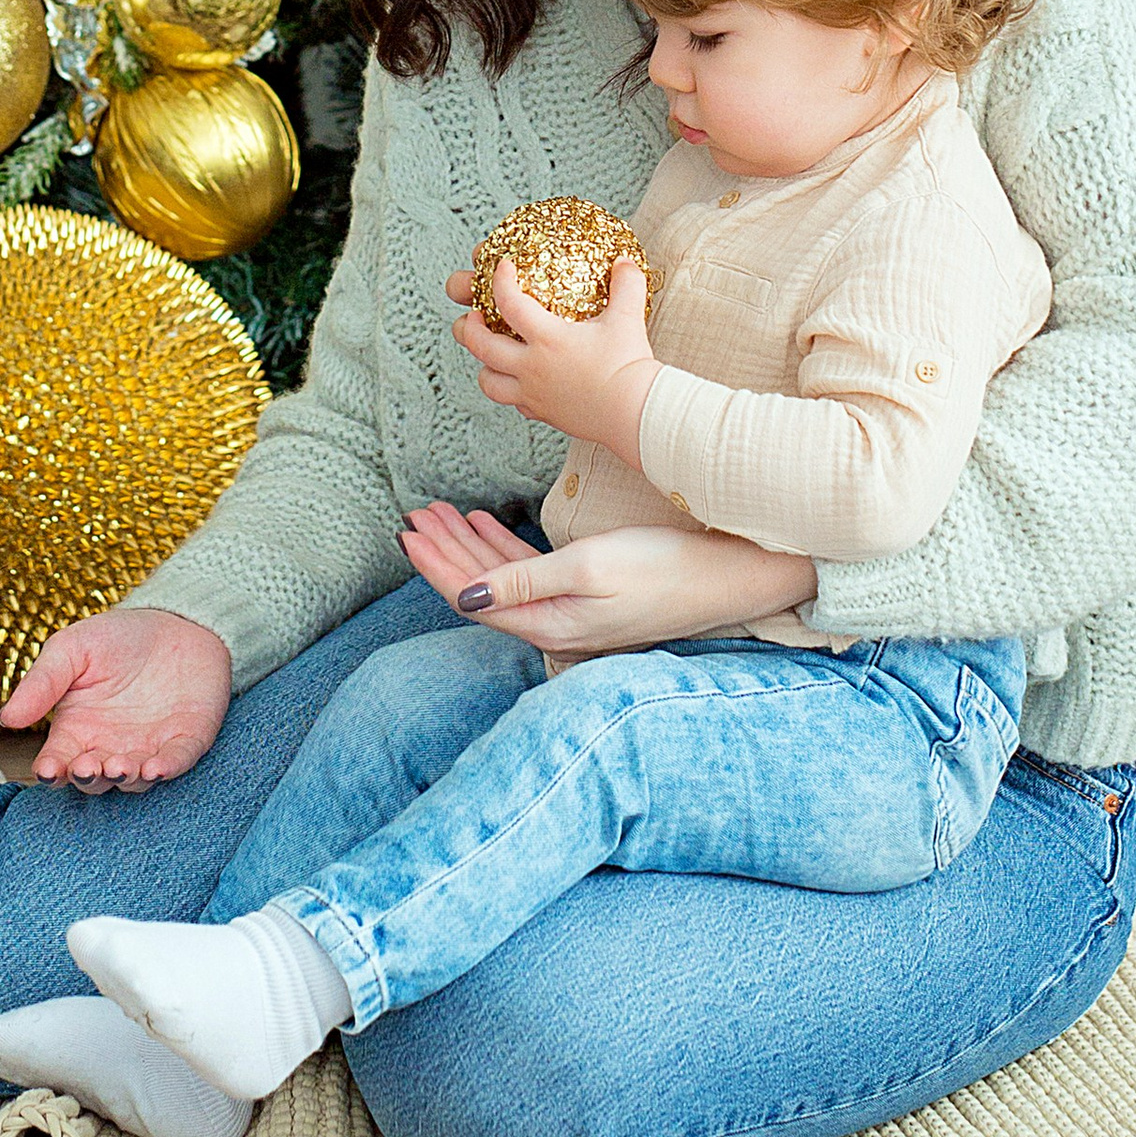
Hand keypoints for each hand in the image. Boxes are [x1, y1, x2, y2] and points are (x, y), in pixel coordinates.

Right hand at [0, 604, 232, 788]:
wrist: (177, 619)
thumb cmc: (118, 637)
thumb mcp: (71, 649)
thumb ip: (42, 683)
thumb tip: (8, 718)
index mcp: (77, 730)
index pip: (59, 762)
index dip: (52, 771)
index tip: (48, 770)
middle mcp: (110, 747)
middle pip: (95, 779)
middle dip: (90, 779)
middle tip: (89, 768)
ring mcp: (149, 748)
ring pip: (134, 779)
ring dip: (127, 778)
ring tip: (120, 767)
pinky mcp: (186, 741)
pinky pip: (177, 762)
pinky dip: (168, 768)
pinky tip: (158, 767)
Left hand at [400, 500, 819, 654]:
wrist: (727, 577)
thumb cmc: (663, 568)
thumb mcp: (589, 566)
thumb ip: (524, 582)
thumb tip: (462, 597)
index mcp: (548, 623)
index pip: (471, 596)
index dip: (435, 566)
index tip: (407, 534)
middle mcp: (552, 623)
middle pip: (479, 586)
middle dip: (444, 550)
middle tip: (415, 515)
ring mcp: (569, 610)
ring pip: (501, 577)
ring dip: (469, 544)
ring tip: (438, 513)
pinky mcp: (587, 593)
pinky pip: (528, 572)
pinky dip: (502, 546)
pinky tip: (485, 522)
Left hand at [448, 251, 658, 457]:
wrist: (636, 413)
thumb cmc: (629, 366)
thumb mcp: (628, 319)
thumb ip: (626, 285)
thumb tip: (624, 262)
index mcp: (547, 338)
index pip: (510, 303)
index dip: (501, 281)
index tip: (502, 269)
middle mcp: (532, 367)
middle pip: (482, 346)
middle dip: (469, 327)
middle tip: (472, 315)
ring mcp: (534, 394)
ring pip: (489, 382)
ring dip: (484, 365)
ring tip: (488, 353)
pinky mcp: (544, 414)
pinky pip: (515, 403)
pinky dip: (511, 390)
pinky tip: (521, 383)